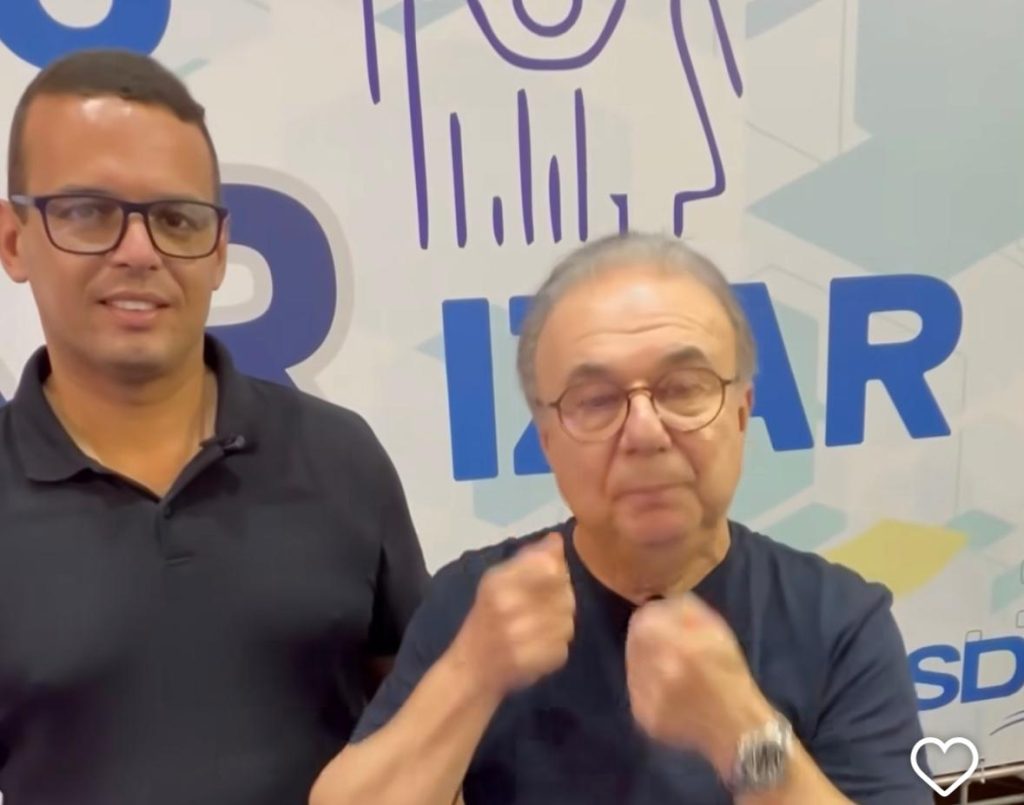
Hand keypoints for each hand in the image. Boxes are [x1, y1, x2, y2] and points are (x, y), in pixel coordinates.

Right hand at [449, 532, 575, 696]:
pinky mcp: (541, 661)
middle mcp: (512, 610)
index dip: (556, 569)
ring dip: (561, 618)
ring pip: (568, 618)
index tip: (547, 575)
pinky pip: (565, 642)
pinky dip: (558, 641)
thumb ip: (528, 557)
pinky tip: (540, 641)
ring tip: (541, 622)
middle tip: (543, 603)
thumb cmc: (485, 617)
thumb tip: (556, 540)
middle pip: (564, 592)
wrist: (473, 668)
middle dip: (560, 594)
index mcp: (499, 584)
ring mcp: (527, 639)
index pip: (549, 567)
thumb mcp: (496, 580)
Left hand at [625, 593, 775, 777]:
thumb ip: (686, 609)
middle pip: (635, 641)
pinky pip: (637, 691)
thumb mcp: (716, 631)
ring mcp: (646, 695)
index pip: (643, 619)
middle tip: (664, 647)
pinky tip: (668, 692)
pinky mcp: (642, 716)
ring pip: (633, 665)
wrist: (736, 727)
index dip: (651, 617)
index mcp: (677, 644)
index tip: (661, 623)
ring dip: (645, 663)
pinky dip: (648, 687)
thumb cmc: (729, 674)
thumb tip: (662, 601)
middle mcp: (657, 669)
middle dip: (647, 639)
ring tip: (668, 671)